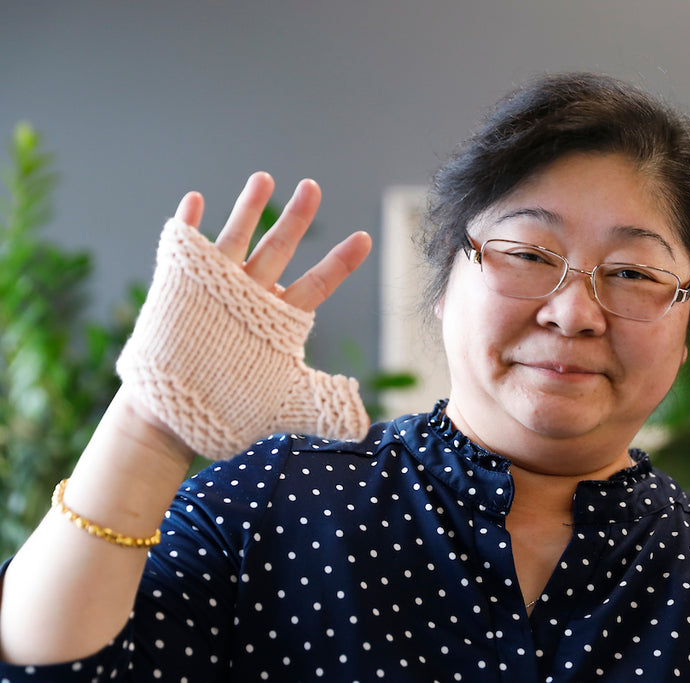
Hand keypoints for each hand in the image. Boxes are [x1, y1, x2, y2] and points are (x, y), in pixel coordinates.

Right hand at [116, 172, 371, 459]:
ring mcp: (215, 288)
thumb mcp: (287, 405)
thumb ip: (327, 406)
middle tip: (314, 187)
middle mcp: (252, 297)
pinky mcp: (180, 286)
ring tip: (265, 177)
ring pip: (237, 239)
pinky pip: (184, 248)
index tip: (365, 239)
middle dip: (297, 219)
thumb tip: (365, 426)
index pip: (317, 285)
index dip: (340, 263)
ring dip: (249, 208)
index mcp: (280, 319)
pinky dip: (189, 224)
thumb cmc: (233, 409)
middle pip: (279, 250)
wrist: (175, 415)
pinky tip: (195, 199)